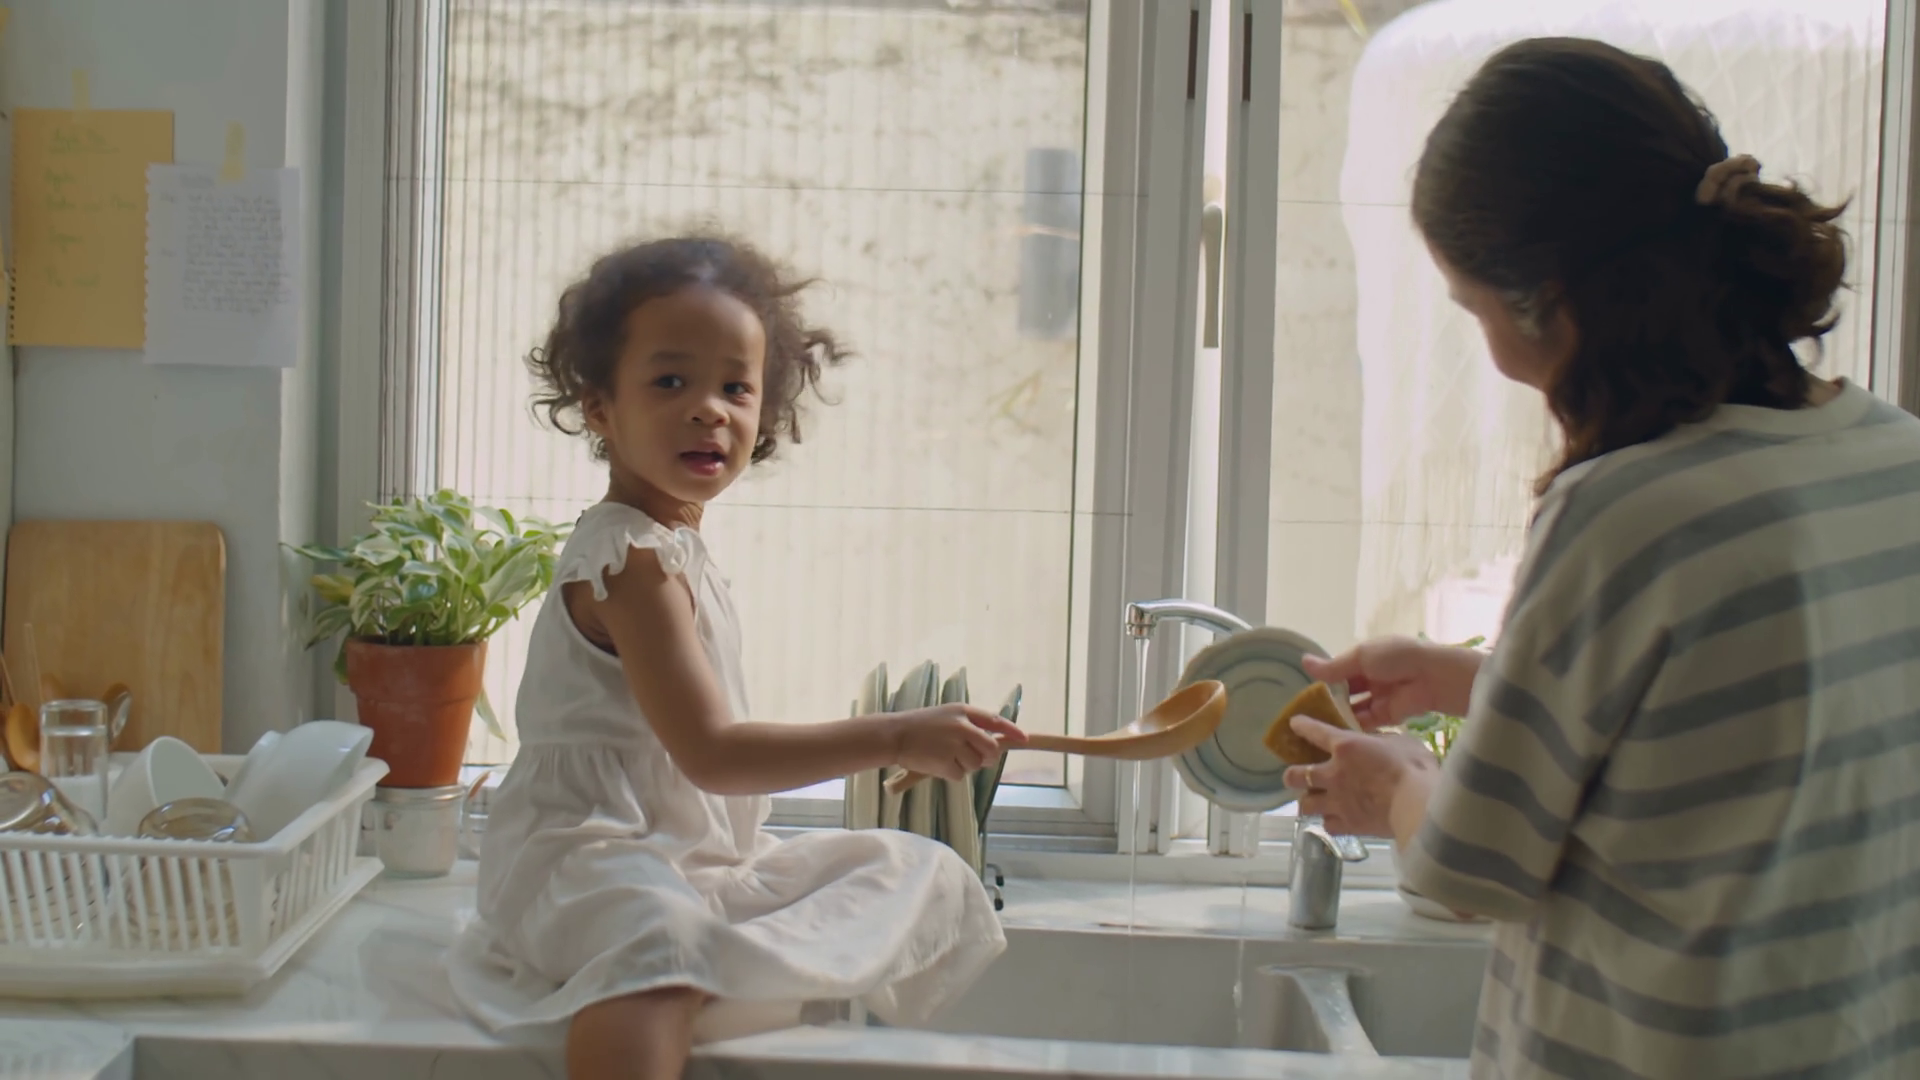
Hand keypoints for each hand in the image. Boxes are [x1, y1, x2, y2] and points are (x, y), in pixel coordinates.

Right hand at [890, 705, 1026, 780]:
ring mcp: (954, 745)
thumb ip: (970, 725)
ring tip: (944, 756)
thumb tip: (993, 743)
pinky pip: (960, 775)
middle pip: (990, 749)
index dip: (1011, 730)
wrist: (894, 735)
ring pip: (975, 765)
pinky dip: (950, 774)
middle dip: (986, 757)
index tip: (1023, 738)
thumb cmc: (920, 726)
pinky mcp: (945, 763)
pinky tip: (936, 763)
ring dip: (964, 765)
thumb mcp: (947, 716)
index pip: (995, 720)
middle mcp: (962, 726)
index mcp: (963, 711)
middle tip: (973, 758)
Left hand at [1281, 717, 1438, 837]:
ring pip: (1305, 804)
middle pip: (1295, 775)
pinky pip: (1327, 825)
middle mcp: (1333, 774)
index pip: (1315, 732)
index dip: (1302, 726)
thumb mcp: (1400, 742)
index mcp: (1345, 747)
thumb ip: (1382, 742)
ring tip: (1315, 800)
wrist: (1418, 805)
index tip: (1294, 724)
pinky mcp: (1347, 825)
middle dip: (1292, 774)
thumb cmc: (1414, 768)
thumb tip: (1376, 743)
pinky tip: (1336, 819)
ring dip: (1308, 801)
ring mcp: (1337, 802)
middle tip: (1298, 775)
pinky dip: (1329, 822)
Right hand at [1303, 636, 1480, 730]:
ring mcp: (1380, 697)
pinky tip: (1335, 733)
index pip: (1340, 670)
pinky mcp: (1388, 716)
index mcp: (1366, 658)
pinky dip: (1353, 726)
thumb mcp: (1361, 656)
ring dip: (1340, 715)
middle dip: (1330, 701)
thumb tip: (1303, 661)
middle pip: (1346, 691)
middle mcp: (1372, 677)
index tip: (1305, 694)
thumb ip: (1334, 666)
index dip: (1324, 681)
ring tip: (1317, 727)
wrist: (1433, 676)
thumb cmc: (1396, 657)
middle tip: (1306, 715)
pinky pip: (1366, 722)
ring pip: (1354, 708)